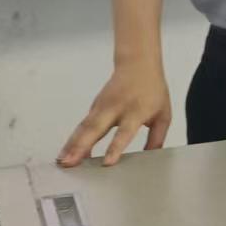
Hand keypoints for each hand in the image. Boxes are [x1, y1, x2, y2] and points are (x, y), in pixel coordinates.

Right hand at [57, 62, 171, 166]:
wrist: (138, 62)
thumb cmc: (152, 89)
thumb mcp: (163, 115)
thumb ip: (157, 139)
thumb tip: (152, 160)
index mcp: (136, 112)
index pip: (124, 132)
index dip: (115, 148)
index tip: (107, 162)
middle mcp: (116, 108)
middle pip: (96, 129)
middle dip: (81, 147)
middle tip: (71, 162)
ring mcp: (102, 106)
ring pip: (85, 127)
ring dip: (72, 144)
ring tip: (63, 160)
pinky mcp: (94, 106)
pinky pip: (83, 125)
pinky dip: (73, 139)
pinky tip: (67, 152)